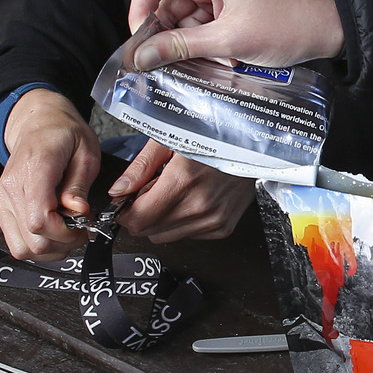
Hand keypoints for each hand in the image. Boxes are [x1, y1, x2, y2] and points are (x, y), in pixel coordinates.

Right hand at [0, 89, 99, 261]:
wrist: (38, 123)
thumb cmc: (62, 134)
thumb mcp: (85, 152)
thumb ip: (80, 185)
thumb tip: (78, 212)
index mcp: (34, 169)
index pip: (39, 220)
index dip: (64, 233)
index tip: (82, 225)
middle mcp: (11, 187)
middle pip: (31, 240)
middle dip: (62, 244)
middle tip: (80, 229)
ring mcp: (3, 199)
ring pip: (21, 247)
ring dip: (49, 248)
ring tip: (66, 230)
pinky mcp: (1, 207)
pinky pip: (16, 241)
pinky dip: (37, 243)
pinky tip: (52, 229)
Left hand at [108, 140, 254, 243]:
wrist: (254, 143)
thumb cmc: (213, 135)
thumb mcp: (170, 138)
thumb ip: (141, 167)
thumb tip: (118, 191)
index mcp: (182, 180)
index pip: (138, 218)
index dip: (125, 211)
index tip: (125, 201)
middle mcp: (199, 205)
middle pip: (149, 231)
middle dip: (143, 214)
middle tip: (153, 191)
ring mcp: (214, 219)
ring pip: (167, 237)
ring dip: (162, 220)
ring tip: (175, 193)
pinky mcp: (223, 227)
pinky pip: (188, 236)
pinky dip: (183, 222)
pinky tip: (192, 199)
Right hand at [124, 0, 343, 69]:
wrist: (327, 28)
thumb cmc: (285, 26)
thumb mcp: (228, 41)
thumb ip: (180, 47)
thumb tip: (139, 57)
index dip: (140, 11)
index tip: (140, 43)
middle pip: (168, 3)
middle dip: (169, 35)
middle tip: (170, 64)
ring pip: (185, 18)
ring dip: (192, 43)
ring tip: (215, 60)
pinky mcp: (230, 4)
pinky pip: (203, 23)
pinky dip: (207, 43)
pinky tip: (225, 57)